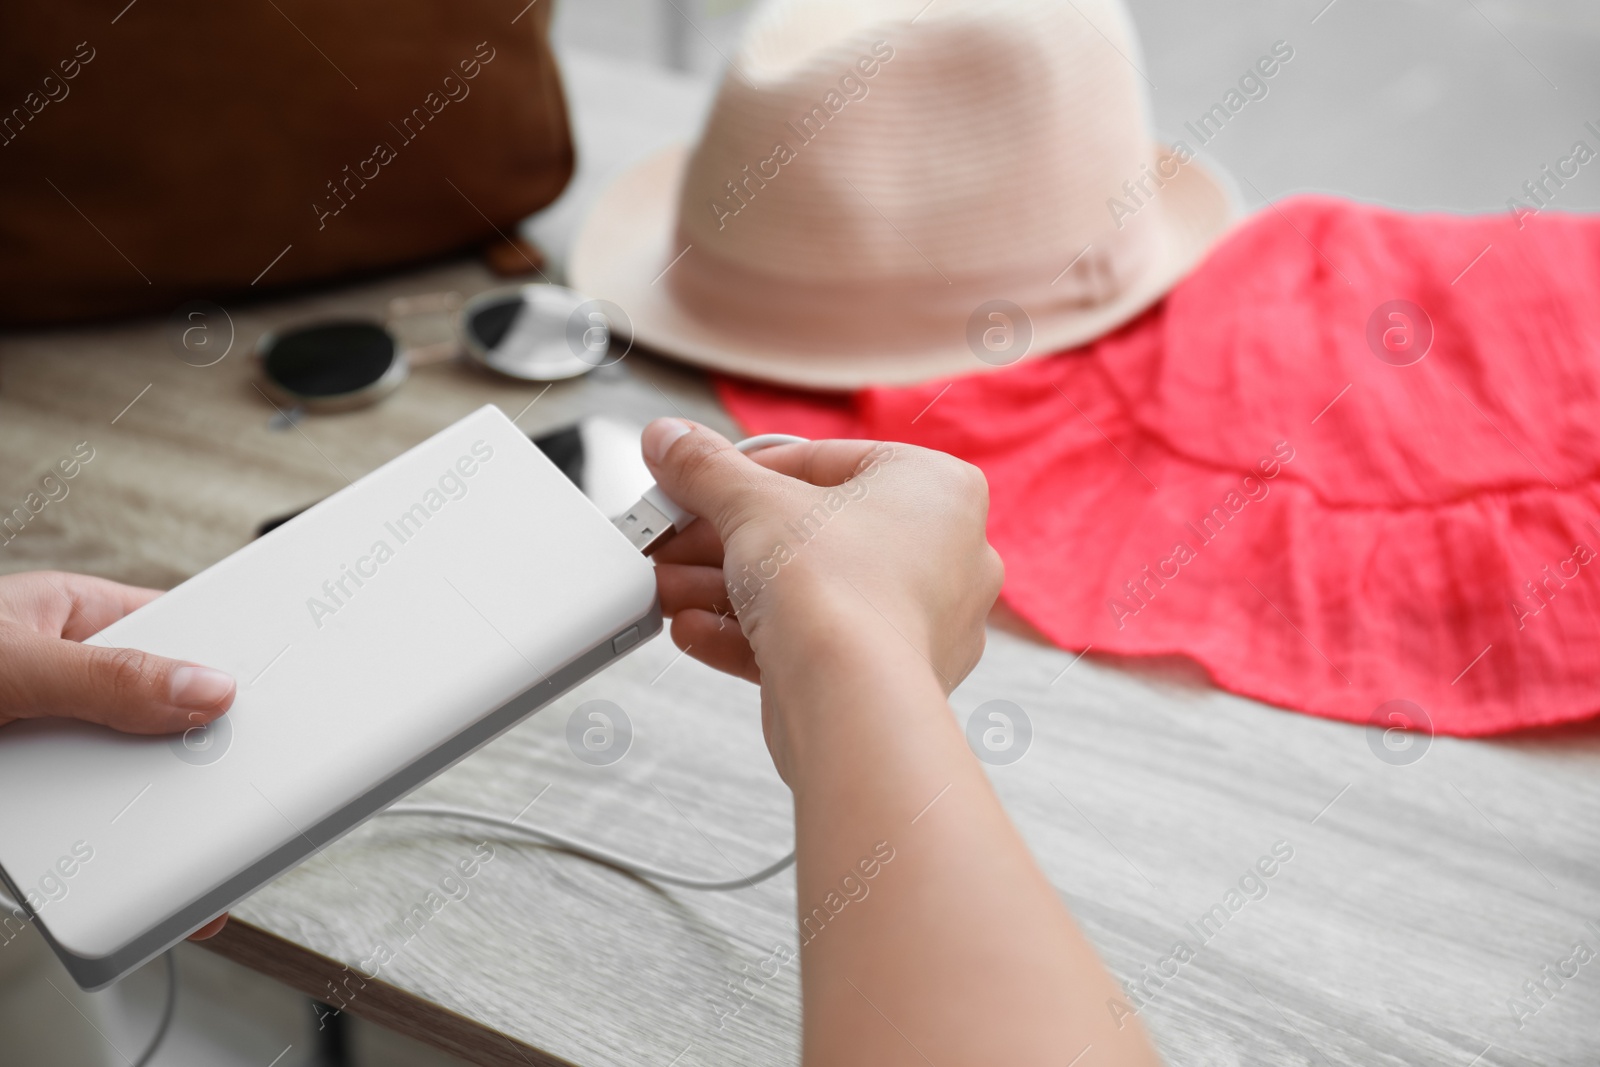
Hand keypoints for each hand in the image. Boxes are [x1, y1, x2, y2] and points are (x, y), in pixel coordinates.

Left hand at [0, 570, 234, 939]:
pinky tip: (112, 882)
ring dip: (139, 827)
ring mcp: (39, 751)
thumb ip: (104, 676)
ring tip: (165, 851)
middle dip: (194, 770)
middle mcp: (61, 686)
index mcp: (67, 621)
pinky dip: (96, 868)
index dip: (231, 669)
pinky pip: (79, 843)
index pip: (178, 636)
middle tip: (234, 800)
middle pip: (162, 725)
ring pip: (122, 793)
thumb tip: (204, 688)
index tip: (282, 705)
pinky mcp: (19, 816)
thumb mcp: (4, 668)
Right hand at [644, 420, 1002, 774]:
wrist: (851, 704)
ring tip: (670, 586)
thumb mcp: (751, 503)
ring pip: (806, 592)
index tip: (697, 480)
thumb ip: (706, 468)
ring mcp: (920, 622)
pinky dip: (752, 634)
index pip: (823, 462)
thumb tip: (673, 441)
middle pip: (808, 531)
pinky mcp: (886, 678)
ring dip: (725, 588)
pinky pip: (812, 642)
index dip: (744, 472)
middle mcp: (943, 554)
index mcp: (936, 489)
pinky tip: (697, 628)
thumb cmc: (841, 592)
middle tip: (675, 536)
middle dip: (724, 539)